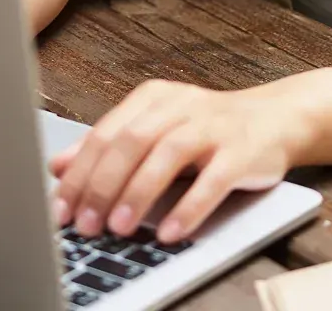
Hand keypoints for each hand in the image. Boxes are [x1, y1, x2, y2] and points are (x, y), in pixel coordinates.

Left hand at [50, 78, 307, 243]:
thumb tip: (57, 166)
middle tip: (86, 225)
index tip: (60, 210)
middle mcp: (181, 106)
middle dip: (104, 185)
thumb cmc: (207, 129)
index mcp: (154, 98)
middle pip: (132, 141)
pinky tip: (170, 232)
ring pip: (168, 153)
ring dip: (140, 193)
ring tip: (120, 228)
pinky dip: (190, 206)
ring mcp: (213, 126)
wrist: (274, 118)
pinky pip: (213, 178)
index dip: (80, 173)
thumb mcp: (154, 130)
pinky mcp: (241, 150)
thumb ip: (109, 146)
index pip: (107, 133)